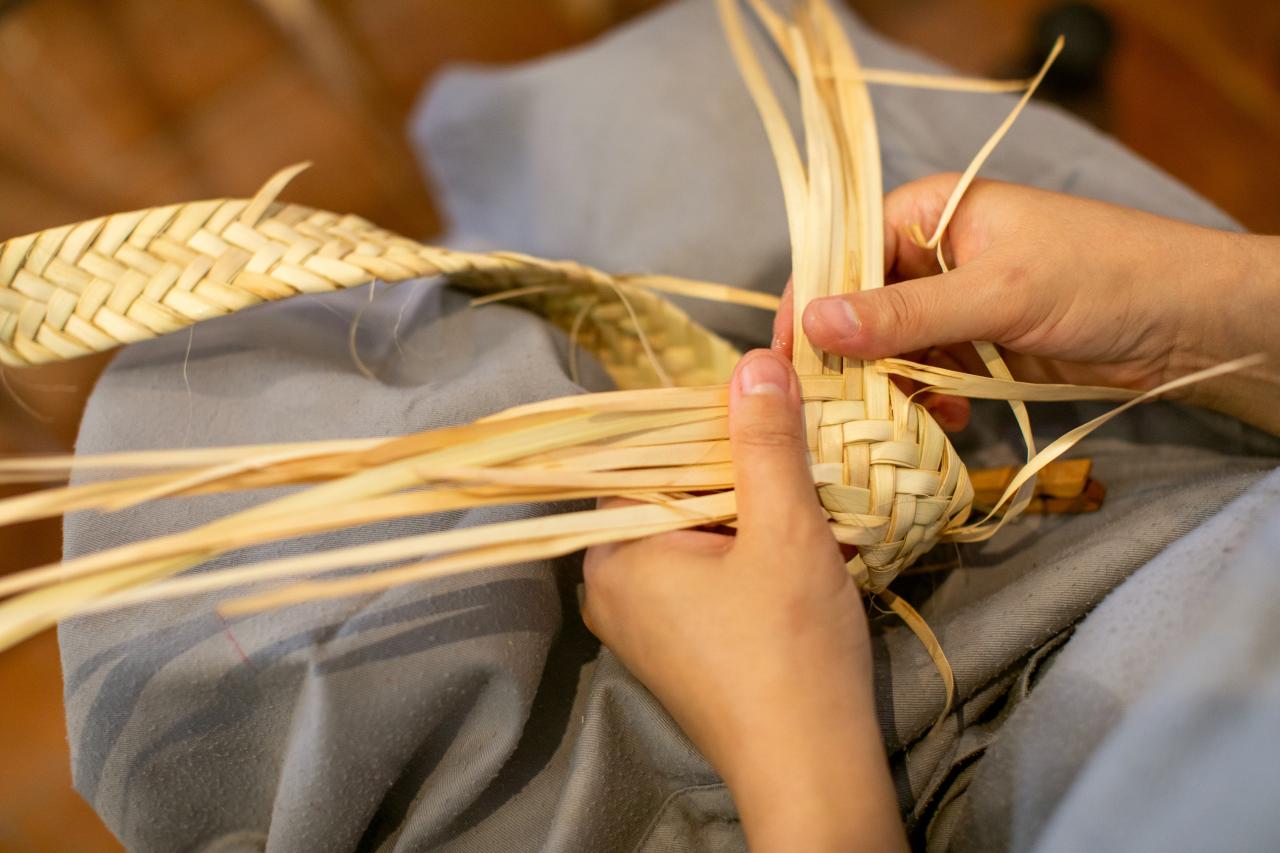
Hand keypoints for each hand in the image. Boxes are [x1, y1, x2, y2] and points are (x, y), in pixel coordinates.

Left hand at [582, 349, 906, 852]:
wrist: (810, 771)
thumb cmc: (791, 650)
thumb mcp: (785, 529)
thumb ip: (765, 442)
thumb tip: (755, 361)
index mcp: (612, 551)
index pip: (650, 454)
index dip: (713, 428)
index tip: (770, 415)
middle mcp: (607, 585)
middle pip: (672, 493)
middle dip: (738, 475)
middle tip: (799, 464)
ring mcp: (637, 624)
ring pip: (692, 535)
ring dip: (748, 517)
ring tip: (804, 510)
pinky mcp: (670, 650)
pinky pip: (699, 576)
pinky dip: (742, 557)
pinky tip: (791, 558)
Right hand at [772, 174, 1279, 435]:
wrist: (1186, 322)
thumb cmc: (1101, 278)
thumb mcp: (997, 294)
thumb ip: (904, 313)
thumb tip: (813, 323)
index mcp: (928, 211)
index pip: (841, 254)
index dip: (809, 305)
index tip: (784, 363)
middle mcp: (929, 253)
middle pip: (858, 307)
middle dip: (847, 358)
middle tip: (834, 411)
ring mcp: (951, 302)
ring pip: (889, 348)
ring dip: (888, 387)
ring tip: (894, 423)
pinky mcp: (974, 345)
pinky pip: (925, 373)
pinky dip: (925, 400)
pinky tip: (943, 423)